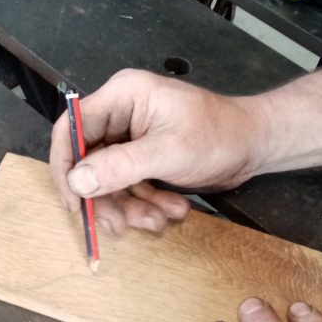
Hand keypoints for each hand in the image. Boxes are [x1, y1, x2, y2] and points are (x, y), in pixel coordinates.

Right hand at [49, 70, 264, 233]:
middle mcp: (120, 113)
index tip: (74, 202)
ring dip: (129, 206)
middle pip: (88, 161)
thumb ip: (121, 166)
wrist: (255, 145)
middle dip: (105, 197)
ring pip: (108, 179)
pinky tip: (170, 210)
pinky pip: (127, 185)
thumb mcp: (169, 152)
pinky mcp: (142, 157)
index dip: (66, 167)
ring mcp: (130, 136)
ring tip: (158, 219)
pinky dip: (144, 204)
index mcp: (122, 96)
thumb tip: (77, 181)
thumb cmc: (220, 135)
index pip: (72, 129)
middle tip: (118, 225)